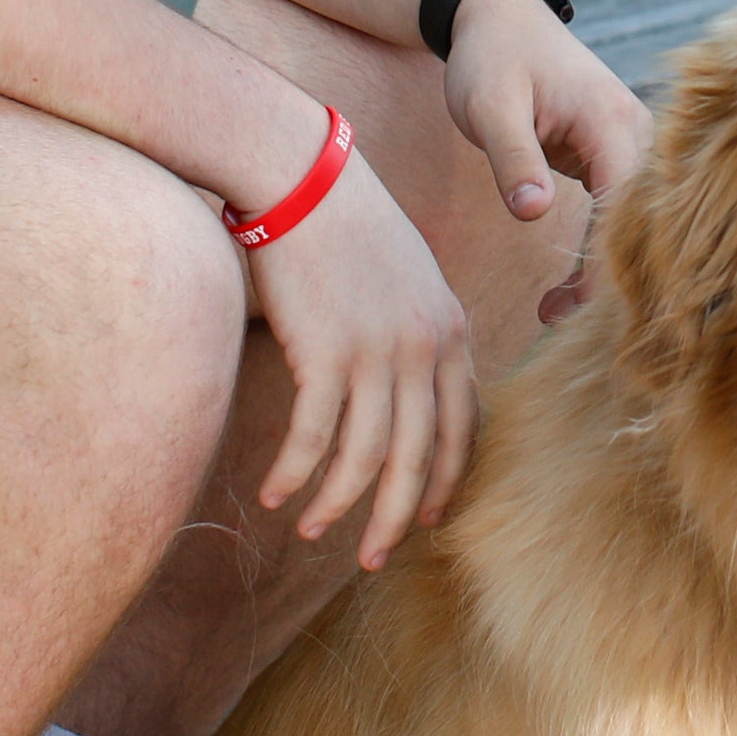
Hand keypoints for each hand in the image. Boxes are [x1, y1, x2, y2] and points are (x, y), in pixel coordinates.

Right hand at [226, 147, 475, 569]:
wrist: (305, 176)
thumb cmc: (349, 225)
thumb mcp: (409, 277)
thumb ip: (419, 332)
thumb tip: (408, 387)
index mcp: (452, 331)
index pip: (462, 428)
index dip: (443, 481)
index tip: (423, 518)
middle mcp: (426, 348)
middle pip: (418, 457)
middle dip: (393, 515)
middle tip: (372, 558)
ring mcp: (379, 352)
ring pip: (365, 458)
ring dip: (336, 505)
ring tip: (309, 529)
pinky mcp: (327, 352)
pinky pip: (314, 438)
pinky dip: (295, 473)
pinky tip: (274, 493)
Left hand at [441, 0, 653, 323]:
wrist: (499, 18)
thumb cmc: (493, 57)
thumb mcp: (490, 106)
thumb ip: (513, 158)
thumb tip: (533, 213)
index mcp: (612, 120)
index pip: (624, 205)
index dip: (603, 262)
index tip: (570, 308)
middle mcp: (638, 133)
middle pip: (640, 221)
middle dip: (606, 279)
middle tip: (553, 321)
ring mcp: (632, 144)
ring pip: (633, 222)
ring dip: (602, 271)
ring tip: (550, 312)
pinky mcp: (616, 156)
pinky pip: (619, 213)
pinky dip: (596, 251)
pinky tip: (564, 287)